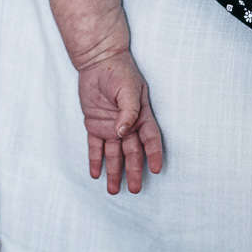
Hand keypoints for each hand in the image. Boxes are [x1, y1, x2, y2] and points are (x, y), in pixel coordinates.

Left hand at [77, 53, 165, 193]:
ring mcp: (111, 126)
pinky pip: (95, 147)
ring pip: (114, 154)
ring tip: (113, 190)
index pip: (150, 139)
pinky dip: (95, 160)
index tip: (157, 170)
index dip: (154, 155)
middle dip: (134, 171)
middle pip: (132, 152)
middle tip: (134, 189)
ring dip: (114, 171)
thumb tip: (123, 133)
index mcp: (141, 116)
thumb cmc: (118, 71)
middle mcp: (128, 125)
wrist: (98, 61)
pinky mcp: (95, 125)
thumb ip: (128, 111)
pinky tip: (96, 174)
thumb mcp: (128, 89)